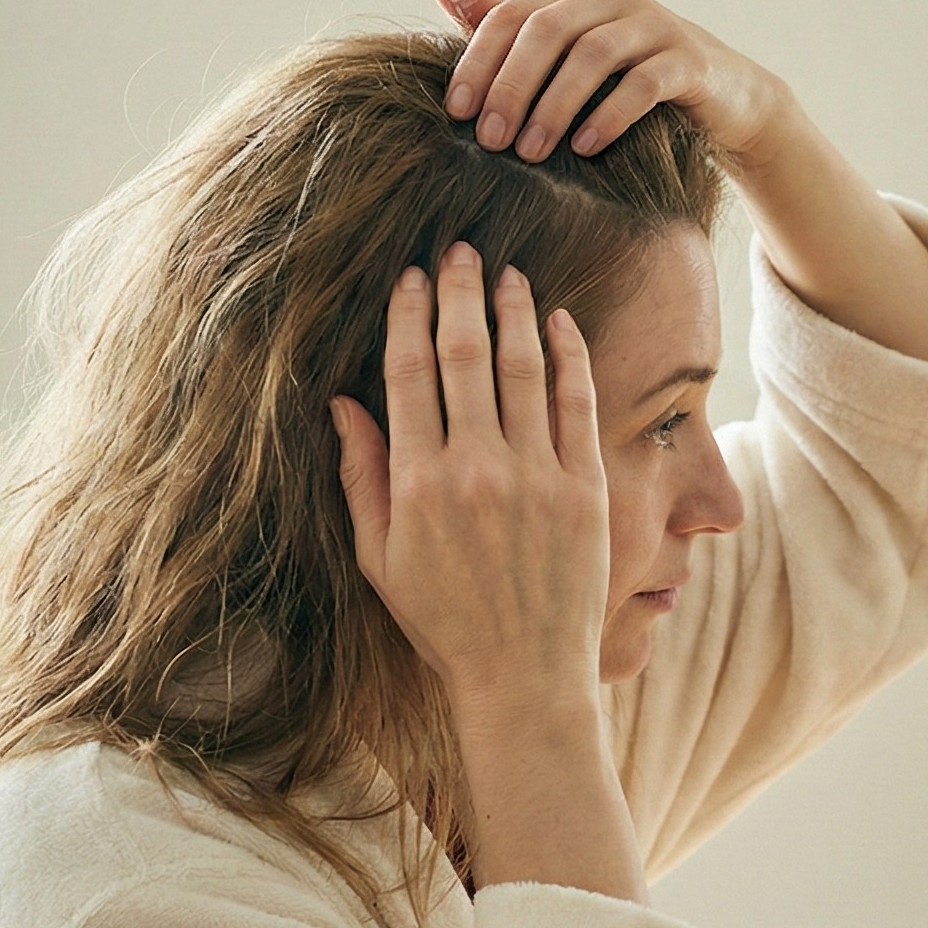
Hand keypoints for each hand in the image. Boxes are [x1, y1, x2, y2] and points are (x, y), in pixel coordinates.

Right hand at [332, 242, 607, 714]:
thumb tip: (341, 402)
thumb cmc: (445, 622)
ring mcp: (537, 476)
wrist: (524, 677)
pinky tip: (560, 322)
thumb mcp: (381, 558)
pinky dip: (569, 355)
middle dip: (459, 293)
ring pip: (523, 367)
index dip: (409, 315)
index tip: (411, 278)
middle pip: (464, 354)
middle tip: (458, 251)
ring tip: (506, 274)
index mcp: (418, 484)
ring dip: (513, 311)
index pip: (408, 372)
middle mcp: (476, 469)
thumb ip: (362, 476)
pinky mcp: (586, 489)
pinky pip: (578, 403)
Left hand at [430, 0, 793, 166]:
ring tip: (532, 154)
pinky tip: (587, 149)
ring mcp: (655, 24)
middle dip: (513, 86)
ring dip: (555, 106)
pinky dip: (610, 115)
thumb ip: (508, 26)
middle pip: (548, 30)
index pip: (511, 15)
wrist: (721, 101)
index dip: (479, 62)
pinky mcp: (689, 60)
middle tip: (490, 142)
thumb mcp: (565, 57)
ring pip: (593, 55)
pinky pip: (644, 83)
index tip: (456, 114)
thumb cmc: (627, 81)